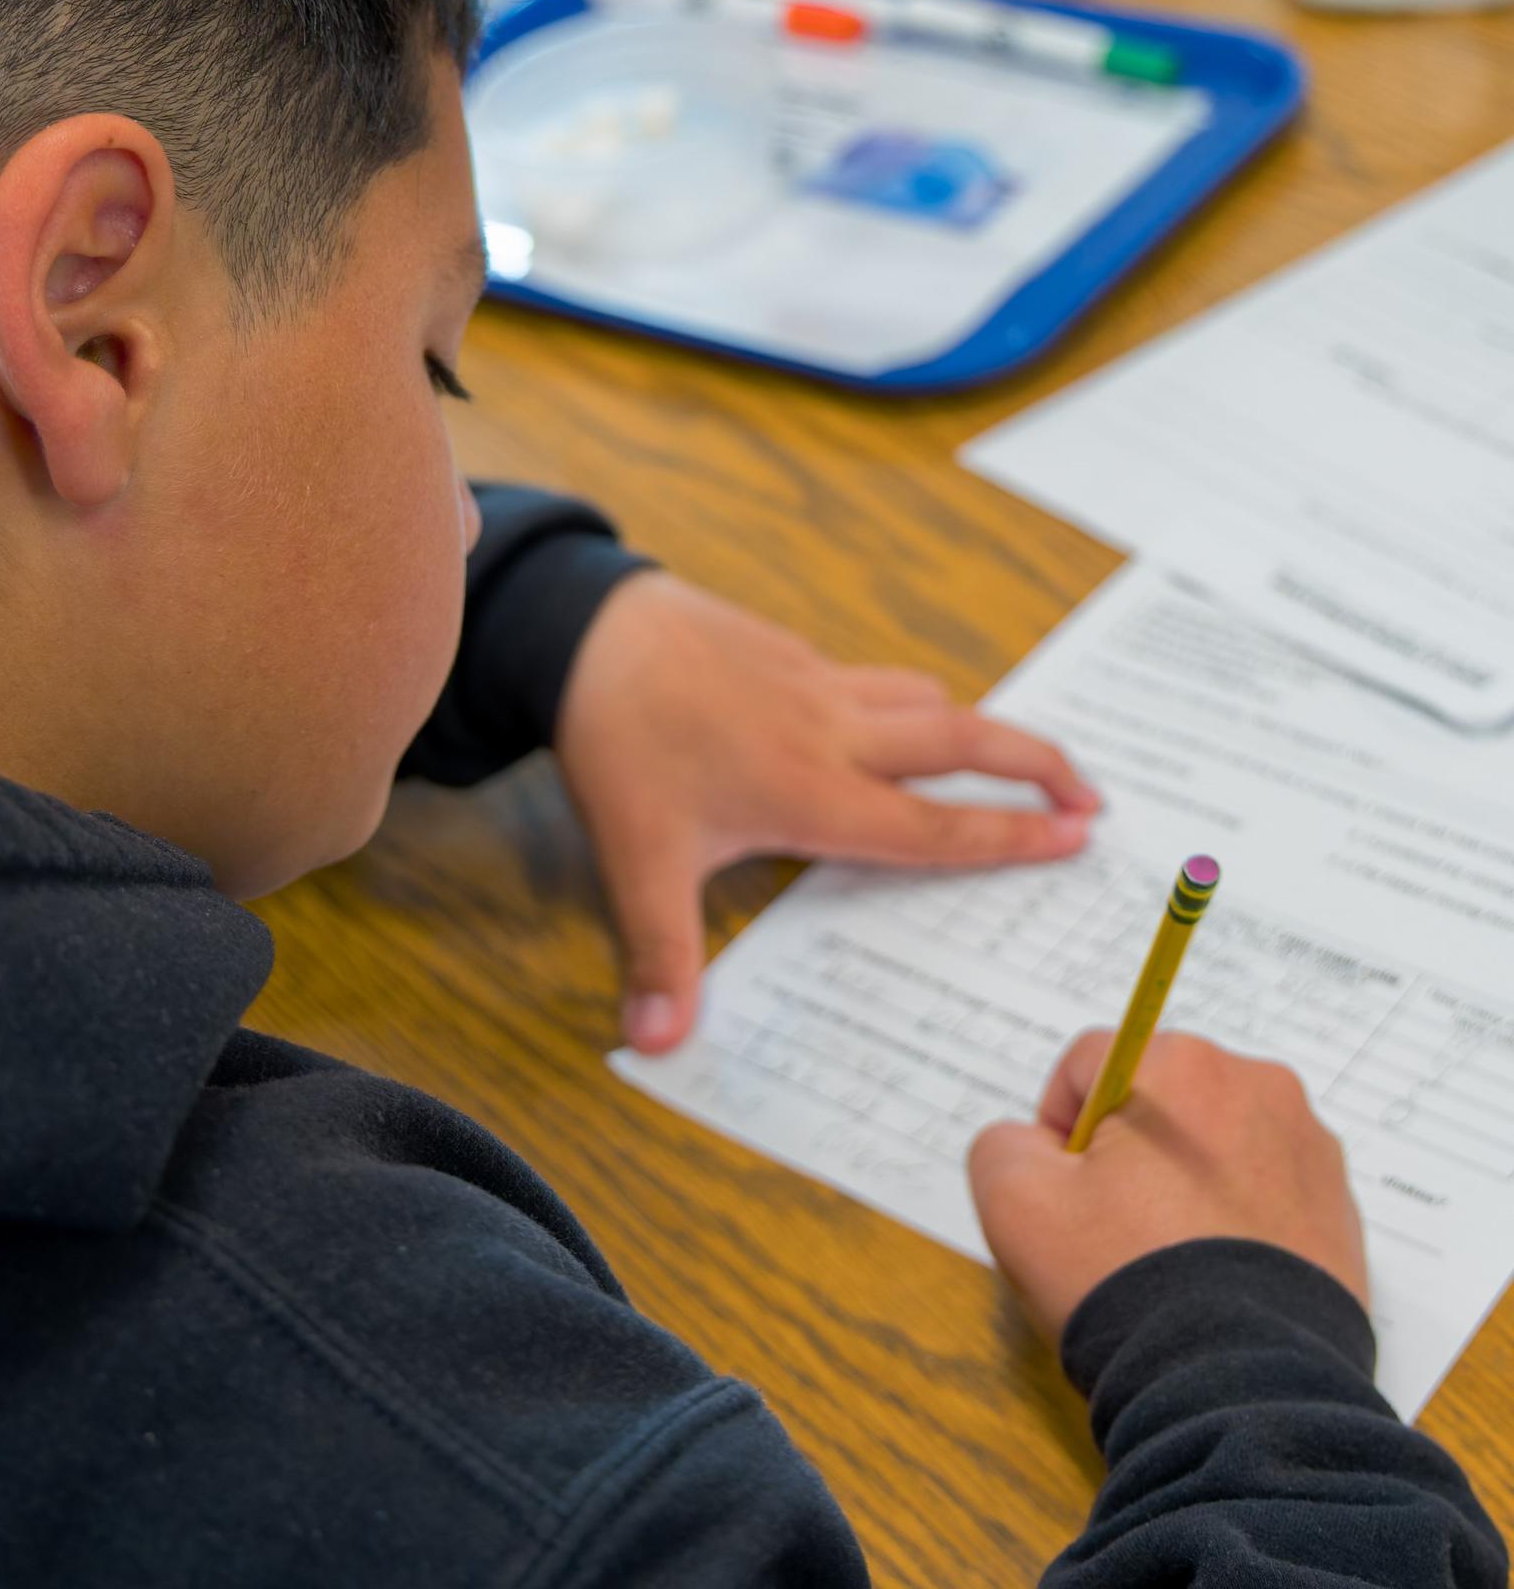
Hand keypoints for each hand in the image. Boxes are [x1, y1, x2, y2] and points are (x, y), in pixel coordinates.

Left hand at [553, 573, 1099, 1052]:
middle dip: (1037, 766)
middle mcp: (833, 732)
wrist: (585, 631)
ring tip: (1012, 758)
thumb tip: (661, 1044)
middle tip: (1090, 796)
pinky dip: (911, 698)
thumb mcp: (637, 862)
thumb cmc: (618, 746)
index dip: (1009, 837)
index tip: (1077, 837)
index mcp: (813, 792)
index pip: (932, 826)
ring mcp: (816, 683)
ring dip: (977, 728)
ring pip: (923, 698)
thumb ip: (661, 956)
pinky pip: (873, 675)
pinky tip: (897, 715)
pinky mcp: (791, 650)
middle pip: (962, 742)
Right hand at [968, 1030, 1368, 1343]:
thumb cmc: (1123, 1280)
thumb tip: (1040, 1146)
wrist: (1240, 1390)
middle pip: (1155, 1099)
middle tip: (1109, 1230)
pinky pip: (1261, 1188)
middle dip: (1124, 1152)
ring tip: (1167, 1260)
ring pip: (1209, 1142)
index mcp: (1180, 1064)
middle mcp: (1256, 1084)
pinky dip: (1232, 1217)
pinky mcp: (1340, 1207)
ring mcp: (1309, 1147)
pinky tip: (1215, 1276)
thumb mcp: (1013, 1200)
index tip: (1064, 1197)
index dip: (1057, 1131)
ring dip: (1180, 1182)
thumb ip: (1004, 1142)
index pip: (1087, 1068)